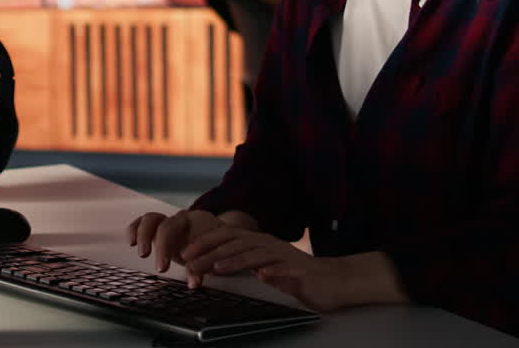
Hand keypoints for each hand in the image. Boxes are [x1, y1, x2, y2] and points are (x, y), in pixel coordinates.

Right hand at [127, 209, 225, 274]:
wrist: (222, 238)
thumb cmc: (215, 248)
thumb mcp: (210, 257)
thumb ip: (200, 268)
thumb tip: (193, 283)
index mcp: (189, 220)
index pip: (169, 228)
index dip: (162, 247)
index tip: (161, 268)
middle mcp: (175, 220)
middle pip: (155, 220)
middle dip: (146, 238)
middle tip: (143, 256)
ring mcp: (167, 225)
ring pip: (147, 219)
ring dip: (138, 233)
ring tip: (133, 247)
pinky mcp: (160, 232)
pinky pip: (143, 225)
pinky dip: (135, 230)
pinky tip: (130, 242)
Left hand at [187, 236, 408, 311]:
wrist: (332, 281)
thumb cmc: (295, 276)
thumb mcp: (264, 267)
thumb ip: (244, 263)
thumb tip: (216, 263)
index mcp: (258, 243)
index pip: (226, 237)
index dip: (205, 243)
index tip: (186, 253)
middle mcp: (268, 244)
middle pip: (235, 243)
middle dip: (211, 252)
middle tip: (191, 263)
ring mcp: (283, 256)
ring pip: (255, 255)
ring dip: (235, 261)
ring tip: (217, 269)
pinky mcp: (299, 270)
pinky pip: (284, 269)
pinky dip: (272, 271)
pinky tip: (262, 276)